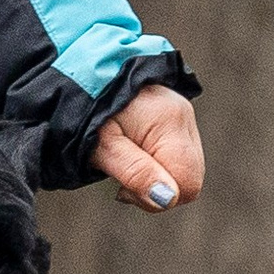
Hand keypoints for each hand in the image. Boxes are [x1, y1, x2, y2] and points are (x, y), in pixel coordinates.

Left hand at [93, 82, 203, 213]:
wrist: (82, 75)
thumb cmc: (87, 111)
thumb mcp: (103, 146)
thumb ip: (135, 172)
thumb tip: (168, 199)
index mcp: (169, 122)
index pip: (187, 182)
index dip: (156, 198)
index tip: (122, 190)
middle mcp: (184, 117)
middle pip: (190, 178)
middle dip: (157, 189)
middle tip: (122, 179)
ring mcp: (184, 116)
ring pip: (186, 169)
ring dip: (157, 177)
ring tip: (126, 163)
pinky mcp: (178, 119)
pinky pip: (180, 156)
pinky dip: (159, 164)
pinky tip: (135, 155)